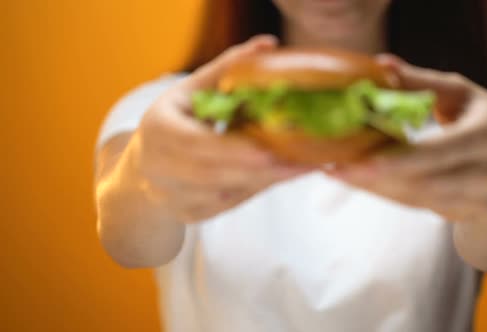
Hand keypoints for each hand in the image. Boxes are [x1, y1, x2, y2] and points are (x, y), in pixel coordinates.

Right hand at [125, 35, 309, 222]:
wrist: (143, 165)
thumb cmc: (176, 118)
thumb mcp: (193, 89)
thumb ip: (227, 69)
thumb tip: (269, 44)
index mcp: (158, 130)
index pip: (196, 144)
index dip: (233, 150)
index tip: (270, 151)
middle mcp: (158, 168)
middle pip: (216, 174)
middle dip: (263, 170)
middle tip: (305, 161)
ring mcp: (172, 197)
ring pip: (227, 194)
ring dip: (266, 181)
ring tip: (303, 167)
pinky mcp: (189, 214)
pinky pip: (230, 205)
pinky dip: (257, 189)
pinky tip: (281, 176)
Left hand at [329, 54, 486, 227]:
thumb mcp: (464, 95)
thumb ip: (423, 82)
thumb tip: (381, 66)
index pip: (437, 152)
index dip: (396, 159)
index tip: (356, 160)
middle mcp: (486, 175)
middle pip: (419, 181)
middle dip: (372, 177)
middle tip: (332, 167)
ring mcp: (475, 201)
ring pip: (413, 197)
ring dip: (373, 186)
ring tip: (338, 173)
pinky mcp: (461, 214)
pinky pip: (416, 205)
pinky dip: (386, 192)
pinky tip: (362, 181)